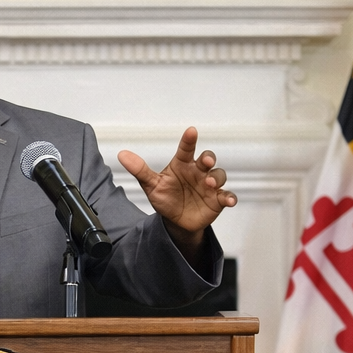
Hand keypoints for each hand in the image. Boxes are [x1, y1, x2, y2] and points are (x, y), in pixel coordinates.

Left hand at [117, 128, 235, 243]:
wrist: (175, 222)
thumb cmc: (165, 199)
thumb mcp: (151, 185)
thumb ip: (139, 170)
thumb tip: (122, 155)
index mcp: (182, 165)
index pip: (186, 149)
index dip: (189, 140)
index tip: (191, 131)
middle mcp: (198, 172)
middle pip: (207, 159)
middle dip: (208, 157)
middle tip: (206, 161)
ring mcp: (209, 185)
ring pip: (219, 175)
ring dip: (217, 177)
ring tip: (210, 184)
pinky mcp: (217, 199)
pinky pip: (227, 195)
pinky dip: (230, 197)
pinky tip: (228, 200)